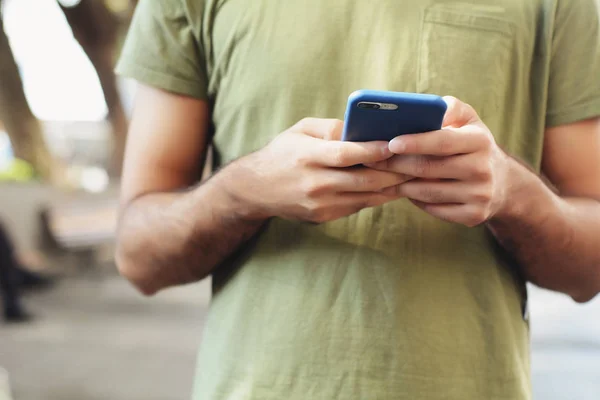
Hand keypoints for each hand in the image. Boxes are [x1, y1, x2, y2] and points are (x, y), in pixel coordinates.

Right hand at [221, 118, 410, 222]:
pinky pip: (357, 206)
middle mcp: (314, 183)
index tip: (396, 144)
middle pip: (363, 179)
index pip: (346, 154)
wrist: (256, 189)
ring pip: (365, 196)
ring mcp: (320, 204)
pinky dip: (376, 197)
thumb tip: (361, 128)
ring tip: (412, 176)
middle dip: (394, 172)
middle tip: (417, 163)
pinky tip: (391, 188)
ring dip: (391, 187)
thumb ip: (330, 128)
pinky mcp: (323, 217)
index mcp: (307, 156)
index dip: (373, 150)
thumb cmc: (282, 153)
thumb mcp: (300, 130)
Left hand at [367, 97, 510, 226]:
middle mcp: (482, 169)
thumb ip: (448, 108)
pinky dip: (415, 201)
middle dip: (396, 165)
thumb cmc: (472, 144)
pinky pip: (434, 209)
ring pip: (427, 192)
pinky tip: (404, 192)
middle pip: (428, 169)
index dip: (414, 142)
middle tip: (373, 161)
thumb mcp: (468, 120)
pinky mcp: (474, 215)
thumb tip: (424, 107)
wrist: (503, 183)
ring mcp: (479, 195)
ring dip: (401, 185)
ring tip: (382, 177)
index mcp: (479, 141)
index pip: (441, 141)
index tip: (390, 143)